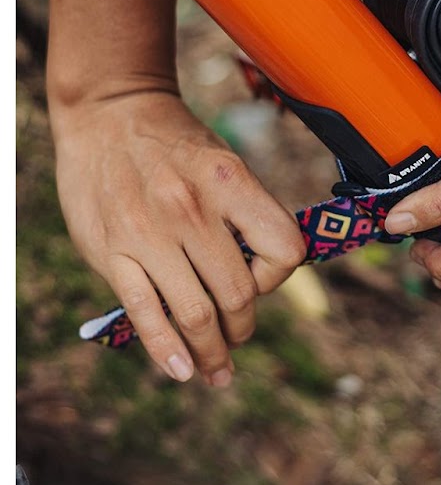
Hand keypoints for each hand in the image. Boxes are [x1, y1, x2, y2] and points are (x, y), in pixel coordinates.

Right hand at [52, 91, 303, 384]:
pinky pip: (145, 313)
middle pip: (238, 292)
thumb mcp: (228, 164)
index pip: (285, 250)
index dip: (281, 275)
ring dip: (212, 351)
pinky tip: (182, 369)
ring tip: (217, 370)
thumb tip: (269, 278)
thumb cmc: (180, 147)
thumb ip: (247, 218)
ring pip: (194, 313)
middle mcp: (192, 208)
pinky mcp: (110, 252)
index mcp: (232, 182)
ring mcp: (147, 233)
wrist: (111, 115)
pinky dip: (167, 350)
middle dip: (243, 327)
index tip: (263, 279)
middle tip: (239, 338)